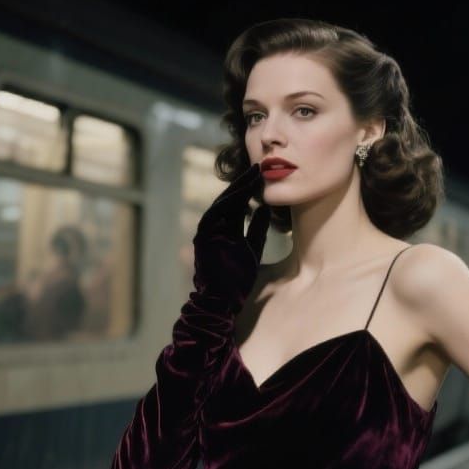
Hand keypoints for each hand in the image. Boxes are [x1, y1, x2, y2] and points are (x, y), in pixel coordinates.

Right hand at [193, 163, 271, 314]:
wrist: (221, 302)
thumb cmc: (236, 280)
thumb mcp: (252, 249)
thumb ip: (257, 230)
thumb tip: (265, 209)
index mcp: (226, 229)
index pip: (239, 204)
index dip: (251, 189)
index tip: (264, 176)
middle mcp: (215, 226)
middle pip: (231, 199)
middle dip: (245, 183)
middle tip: (259, 166)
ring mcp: (207, 231)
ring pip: (223, 203)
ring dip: (238, 188)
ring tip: (253, 174)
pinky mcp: (203, 237)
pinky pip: (216, 214)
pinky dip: (229, 202)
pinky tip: (242, 191)